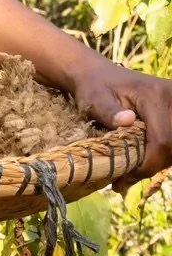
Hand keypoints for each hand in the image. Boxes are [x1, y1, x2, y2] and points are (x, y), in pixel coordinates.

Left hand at [67, 56, 171, 182]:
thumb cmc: (93, 87)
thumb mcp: (94, 98)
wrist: (99, 75)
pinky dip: (162, 154)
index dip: (147, 164)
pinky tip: (142, 162)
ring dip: (158, 162)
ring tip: (132, 173)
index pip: (163, 140)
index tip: (125, 178)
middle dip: (153, 166)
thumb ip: (108, 111)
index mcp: (156, 95)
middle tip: (126, 179)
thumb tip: (126, 121)